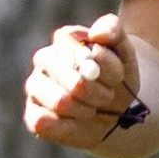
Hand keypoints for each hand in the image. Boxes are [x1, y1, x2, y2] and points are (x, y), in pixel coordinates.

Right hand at [22, 11, 141, 145]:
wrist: (115, 110)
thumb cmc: (116, 77)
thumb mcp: (125, 51)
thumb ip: (113, 31)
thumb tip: (96, 35)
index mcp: (65, 39)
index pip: (81, 51)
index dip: (105, 67)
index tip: (118, 76)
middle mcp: (44, 60)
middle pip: (75, 81)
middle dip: (99, 93)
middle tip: (108, 96)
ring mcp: (35, 87)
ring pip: (61, 103)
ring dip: (87, 110)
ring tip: (94, 108)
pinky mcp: (33, 115)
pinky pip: (43, 123)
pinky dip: (68, 126)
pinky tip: (78, 121)